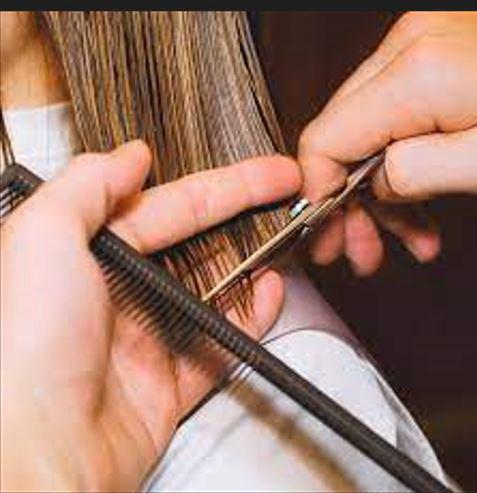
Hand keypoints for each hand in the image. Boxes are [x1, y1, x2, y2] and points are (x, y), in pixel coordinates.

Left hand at [0, 141, 300, 491]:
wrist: (38, 450)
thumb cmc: (24, 345)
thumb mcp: (44, 236)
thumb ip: (88, 185)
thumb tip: (129, 156)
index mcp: (90, 255)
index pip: (169, 207)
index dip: (223, 187)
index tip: (265, 173)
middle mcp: (120, 292)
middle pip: (198, 242)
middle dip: (245, 215)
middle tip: (287, 196)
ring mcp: (147, 337)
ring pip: (213, 290)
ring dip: (252, 264)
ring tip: (285, 240)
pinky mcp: (168, 381)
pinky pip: (220, 343)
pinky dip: (250, 318)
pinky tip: (271, 293)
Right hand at [298, 11, 476, 274]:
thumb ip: (414, 172)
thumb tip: (372, 183)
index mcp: (415, 73)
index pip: (324, 139)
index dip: (314, 191)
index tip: (322, 230)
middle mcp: (408, 49)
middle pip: (340, 136)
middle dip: (345, 202)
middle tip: (354, 250)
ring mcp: (421, 48)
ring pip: (367, 133)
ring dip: (378, 194)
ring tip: (402, 241)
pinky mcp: (437, 60)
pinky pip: (397, 120)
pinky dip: (403, 168)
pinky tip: (421, 211)